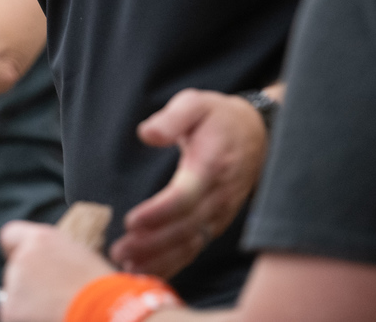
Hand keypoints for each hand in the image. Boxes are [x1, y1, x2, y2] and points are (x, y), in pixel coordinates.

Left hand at [0, 221, 112, 321]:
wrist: (105, 314)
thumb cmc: (103, 291)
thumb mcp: (81, 259)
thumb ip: (55, 257)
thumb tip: (49, 269)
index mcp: (41, 240)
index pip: (10, 235)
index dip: (17, 251)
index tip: (29, 266)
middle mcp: (23, 258)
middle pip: (14, 272)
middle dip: (29, 285)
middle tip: (54, 299)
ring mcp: (14, 286)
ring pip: (14, 298)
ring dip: (29, 307)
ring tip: (58, 312)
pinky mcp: (10, 311)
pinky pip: (14, 317)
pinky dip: (27, 321)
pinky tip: (52, 320)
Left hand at [111, 88, 267, 277]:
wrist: (256, 135)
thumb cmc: (217, 118)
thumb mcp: (195, 104)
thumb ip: (172, 118)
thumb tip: (147, 134)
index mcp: (211, 167)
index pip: (185, 197)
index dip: (158, 213)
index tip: (131, 221)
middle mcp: (218, 196)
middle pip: (184, 228)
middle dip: (151, 244)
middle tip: (119, 252)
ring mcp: (219, 213)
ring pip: (190, 244)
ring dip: (159, 259)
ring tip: (126, 266)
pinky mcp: (215, 222)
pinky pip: (194, 247)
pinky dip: (172, 263)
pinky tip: (147, 271)